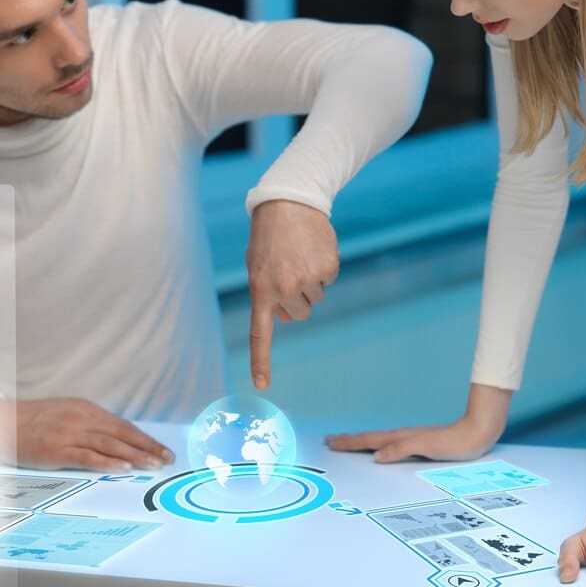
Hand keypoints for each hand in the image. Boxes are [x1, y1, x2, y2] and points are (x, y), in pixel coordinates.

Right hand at [0, 397, 174, 471]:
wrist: (1, 423)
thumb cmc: (35, 420)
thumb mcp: (67, 413)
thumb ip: (90, 423)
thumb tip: (117, 438)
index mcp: (87, 409)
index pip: (123, 425)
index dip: (145, 437)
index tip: (162, 448)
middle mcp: (82, 418)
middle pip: (122, 433)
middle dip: (148, 447)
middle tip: (167, 458)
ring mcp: (70, 434)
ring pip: (110, 444)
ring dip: (135, 455)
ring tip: (153, 465)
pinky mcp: (58, 450)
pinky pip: (88, 457)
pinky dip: (108, 462)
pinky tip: (124, 468)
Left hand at [246, 199, 339, 389]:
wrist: (289, 201)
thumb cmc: (269, 237)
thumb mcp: (257, 266)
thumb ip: (267, 293)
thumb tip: (287, 315)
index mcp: (260, 289)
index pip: (260, 333)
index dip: (261, 360)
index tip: (262, 385)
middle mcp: (284, 288)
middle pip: (298, 314)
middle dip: (296, 299)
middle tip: (289, 273)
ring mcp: (308, 278)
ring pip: (314, 298)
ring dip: (310, 283)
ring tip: (298, 256)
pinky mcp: (328, 267)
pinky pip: (329, 280)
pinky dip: (324, 268)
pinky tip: (313, 249)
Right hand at [326, 384, 510, 460]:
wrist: (475, 433)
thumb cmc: (454, 442)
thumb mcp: (427, 447)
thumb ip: (401, 449)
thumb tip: (378, 455)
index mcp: (400, 437)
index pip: (368, 440)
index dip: (349, 442)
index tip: (330, 441)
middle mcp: (401, 436)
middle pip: (369, 438)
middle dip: (349, 440)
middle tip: (329, 440)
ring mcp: (408, 438)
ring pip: (377, 439)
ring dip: (360, 441)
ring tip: (347, 442)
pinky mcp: (417, 443)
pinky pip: (388, 443)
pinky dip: (376, 445)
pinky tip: (379, 449)